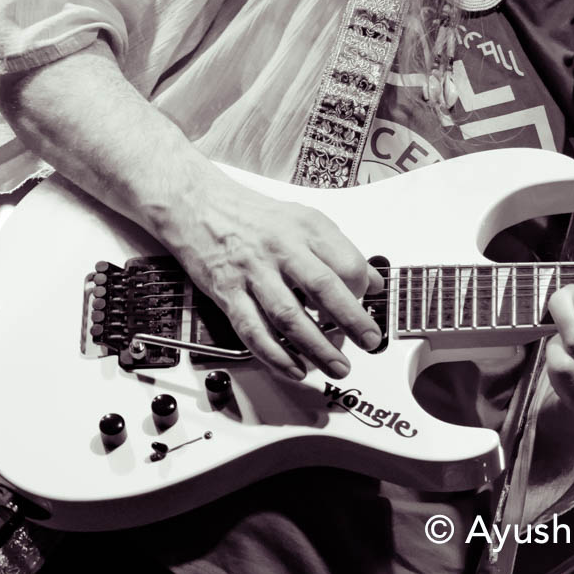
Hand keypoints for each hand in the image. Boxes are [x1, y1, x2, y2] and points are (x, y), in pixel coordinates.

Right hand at [165, 167, 384, 381]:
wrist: (198, 205)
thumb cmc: (255, 216)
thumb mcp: (306, 221)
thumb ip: (341, 251)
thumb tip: (376, 282)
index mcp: (307, 228)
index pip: (348, 262)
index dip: (363, 290)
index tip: (368, 306)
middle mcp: (282, 248)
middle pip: (323, 288)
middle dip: (351, 321)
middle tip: (369, 342)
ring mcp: (253, 271)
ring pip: (288, 316)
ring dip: (316, 347)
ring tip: (336, 366)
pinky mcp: (227, 292)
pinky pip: (253, 330)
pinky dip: (275, 355)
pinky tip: (294, 368)